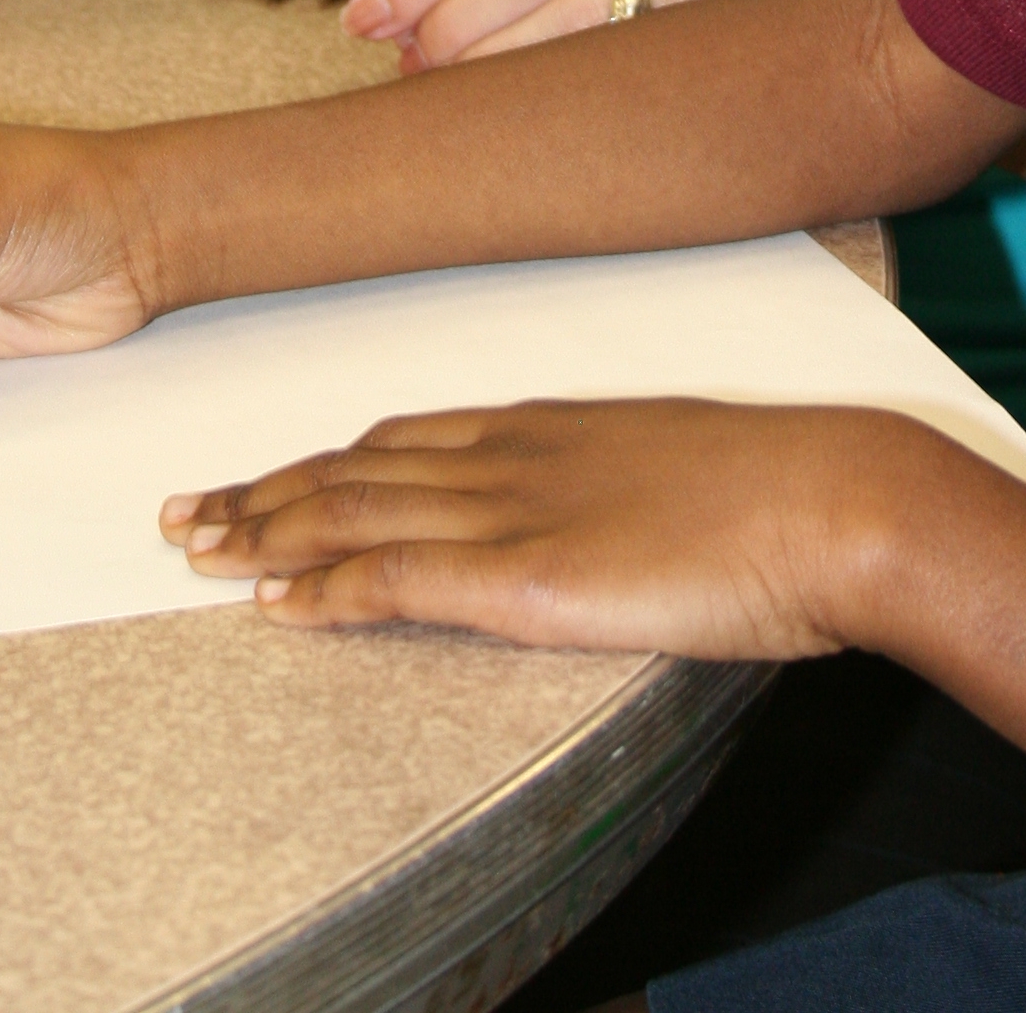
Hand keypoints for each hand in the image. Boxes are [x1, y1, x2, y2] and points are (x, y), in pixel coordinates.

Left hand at [161, 395, 918, 655]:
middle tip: (187, 511)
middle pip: (356, 467)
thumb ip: (620, 485)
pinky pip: (398, 576)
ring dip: (266, 533)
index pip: (404, 435)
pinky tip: (276, 602)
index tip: (268, 474)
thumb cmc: (787, 488)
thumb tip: (609, 518)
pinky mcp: (528, 574)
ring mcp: (516, 509)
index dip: (325, 458)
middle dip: (265, 492)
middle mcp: (514, 453)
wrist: (838, 497)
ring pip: (354, 511)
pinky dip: (326, 587)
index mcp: (551, 422)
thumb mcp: (682, 467)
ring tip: (197, 551)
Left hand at [342, 0, 880, 67]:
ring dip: (487, 67)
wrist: (923, 15)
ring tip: (442, 99)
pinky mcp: (759, 15)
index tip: (364, 16)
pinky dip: (560, 95)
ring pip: (568, 19)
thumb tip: (448, 3)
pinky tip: (527, 119)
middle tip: (396, 71)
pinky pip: (629, 64)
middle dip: (442, 24)